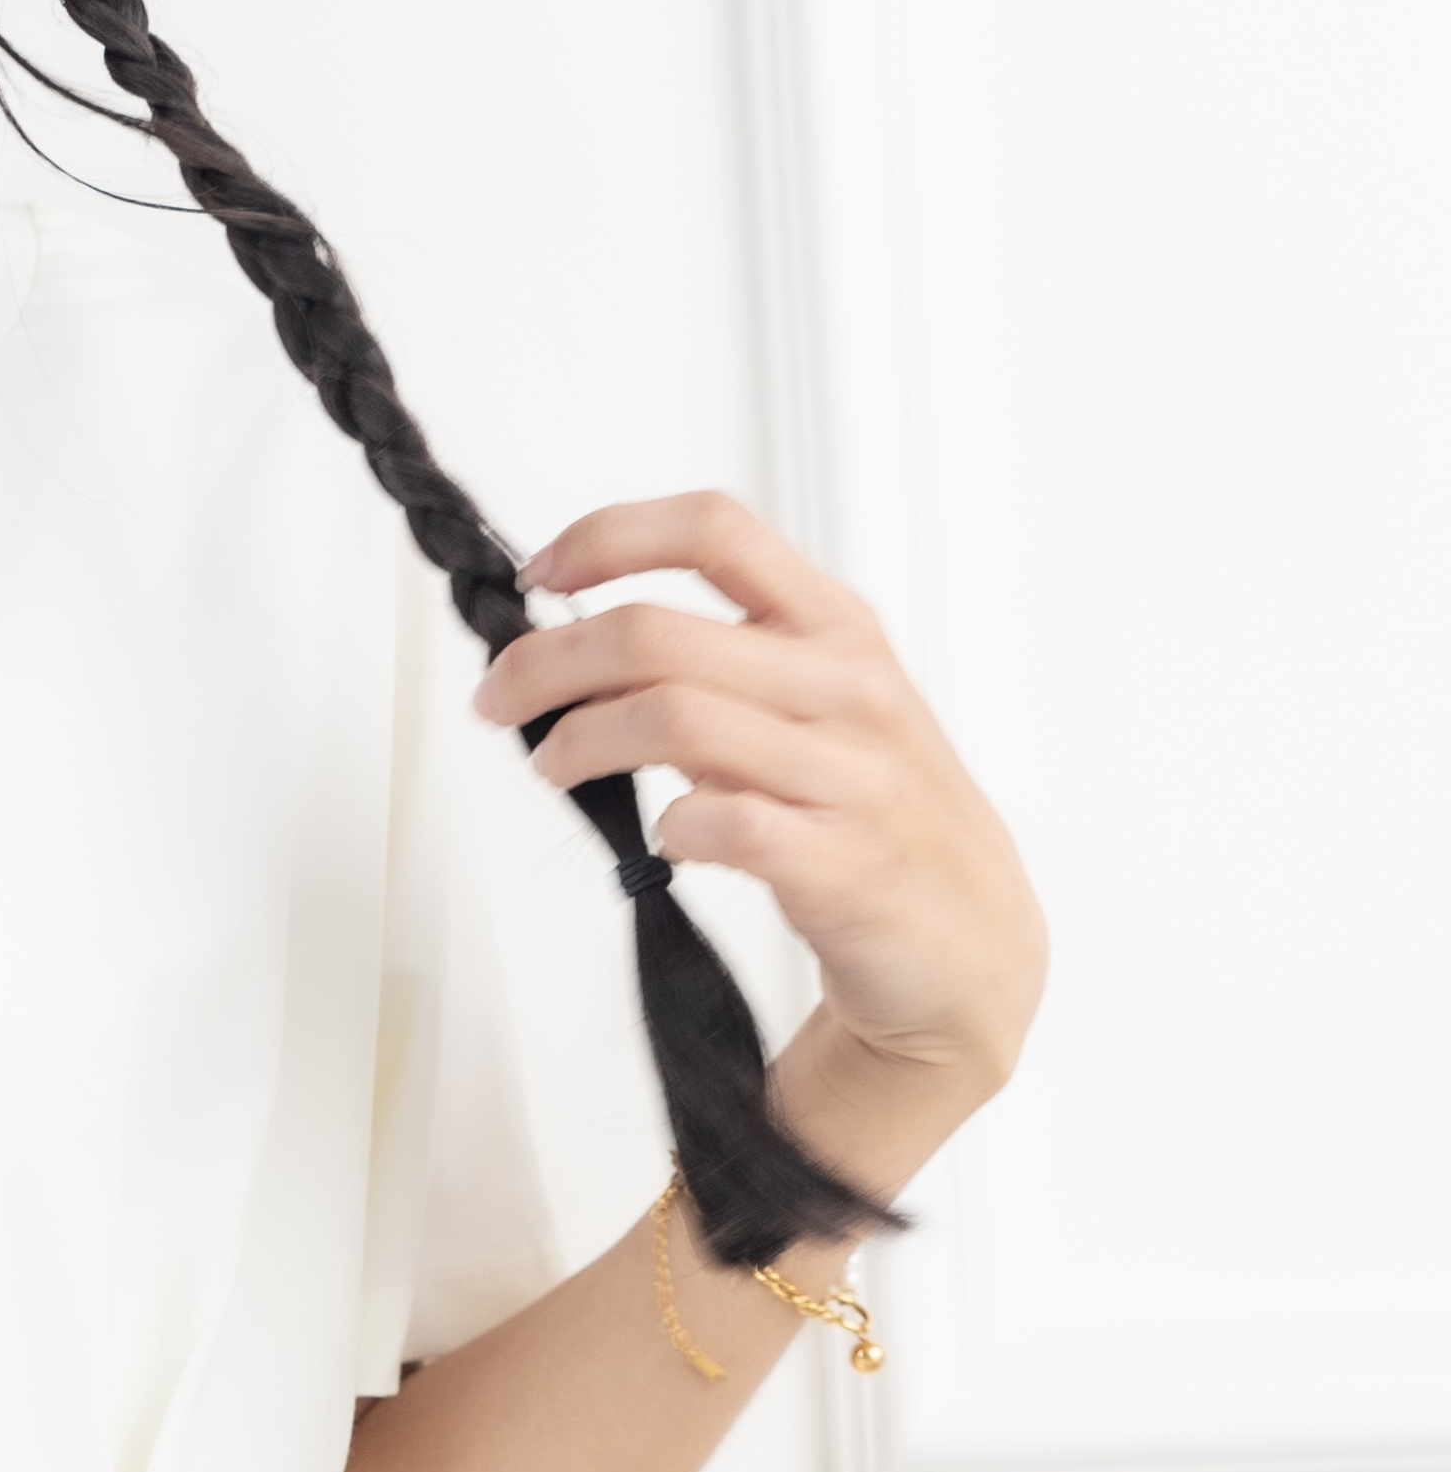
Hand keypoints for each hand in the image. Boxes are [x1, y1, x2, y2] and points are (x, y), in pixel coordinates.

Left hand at [474, 486, 1046, 1132]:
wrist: (971, 941)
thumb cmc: (881, 816)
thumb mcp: (821, 708)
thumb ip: (725, 668)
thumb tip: (589, 651)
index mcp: (836, 627)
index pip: (715, 530)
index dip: (611, 537)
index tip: (543, 572)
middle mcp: (846, 686)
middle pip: (657, 633)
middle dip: (548, 662)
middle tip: (500, 698)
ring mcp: (851, 774)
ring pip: (675, 718)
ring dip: (583, 742)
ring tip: (553, 764)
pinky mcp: (844, 865)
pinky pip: (726, 825)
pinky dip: (670, 829)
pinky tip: (661, 839)